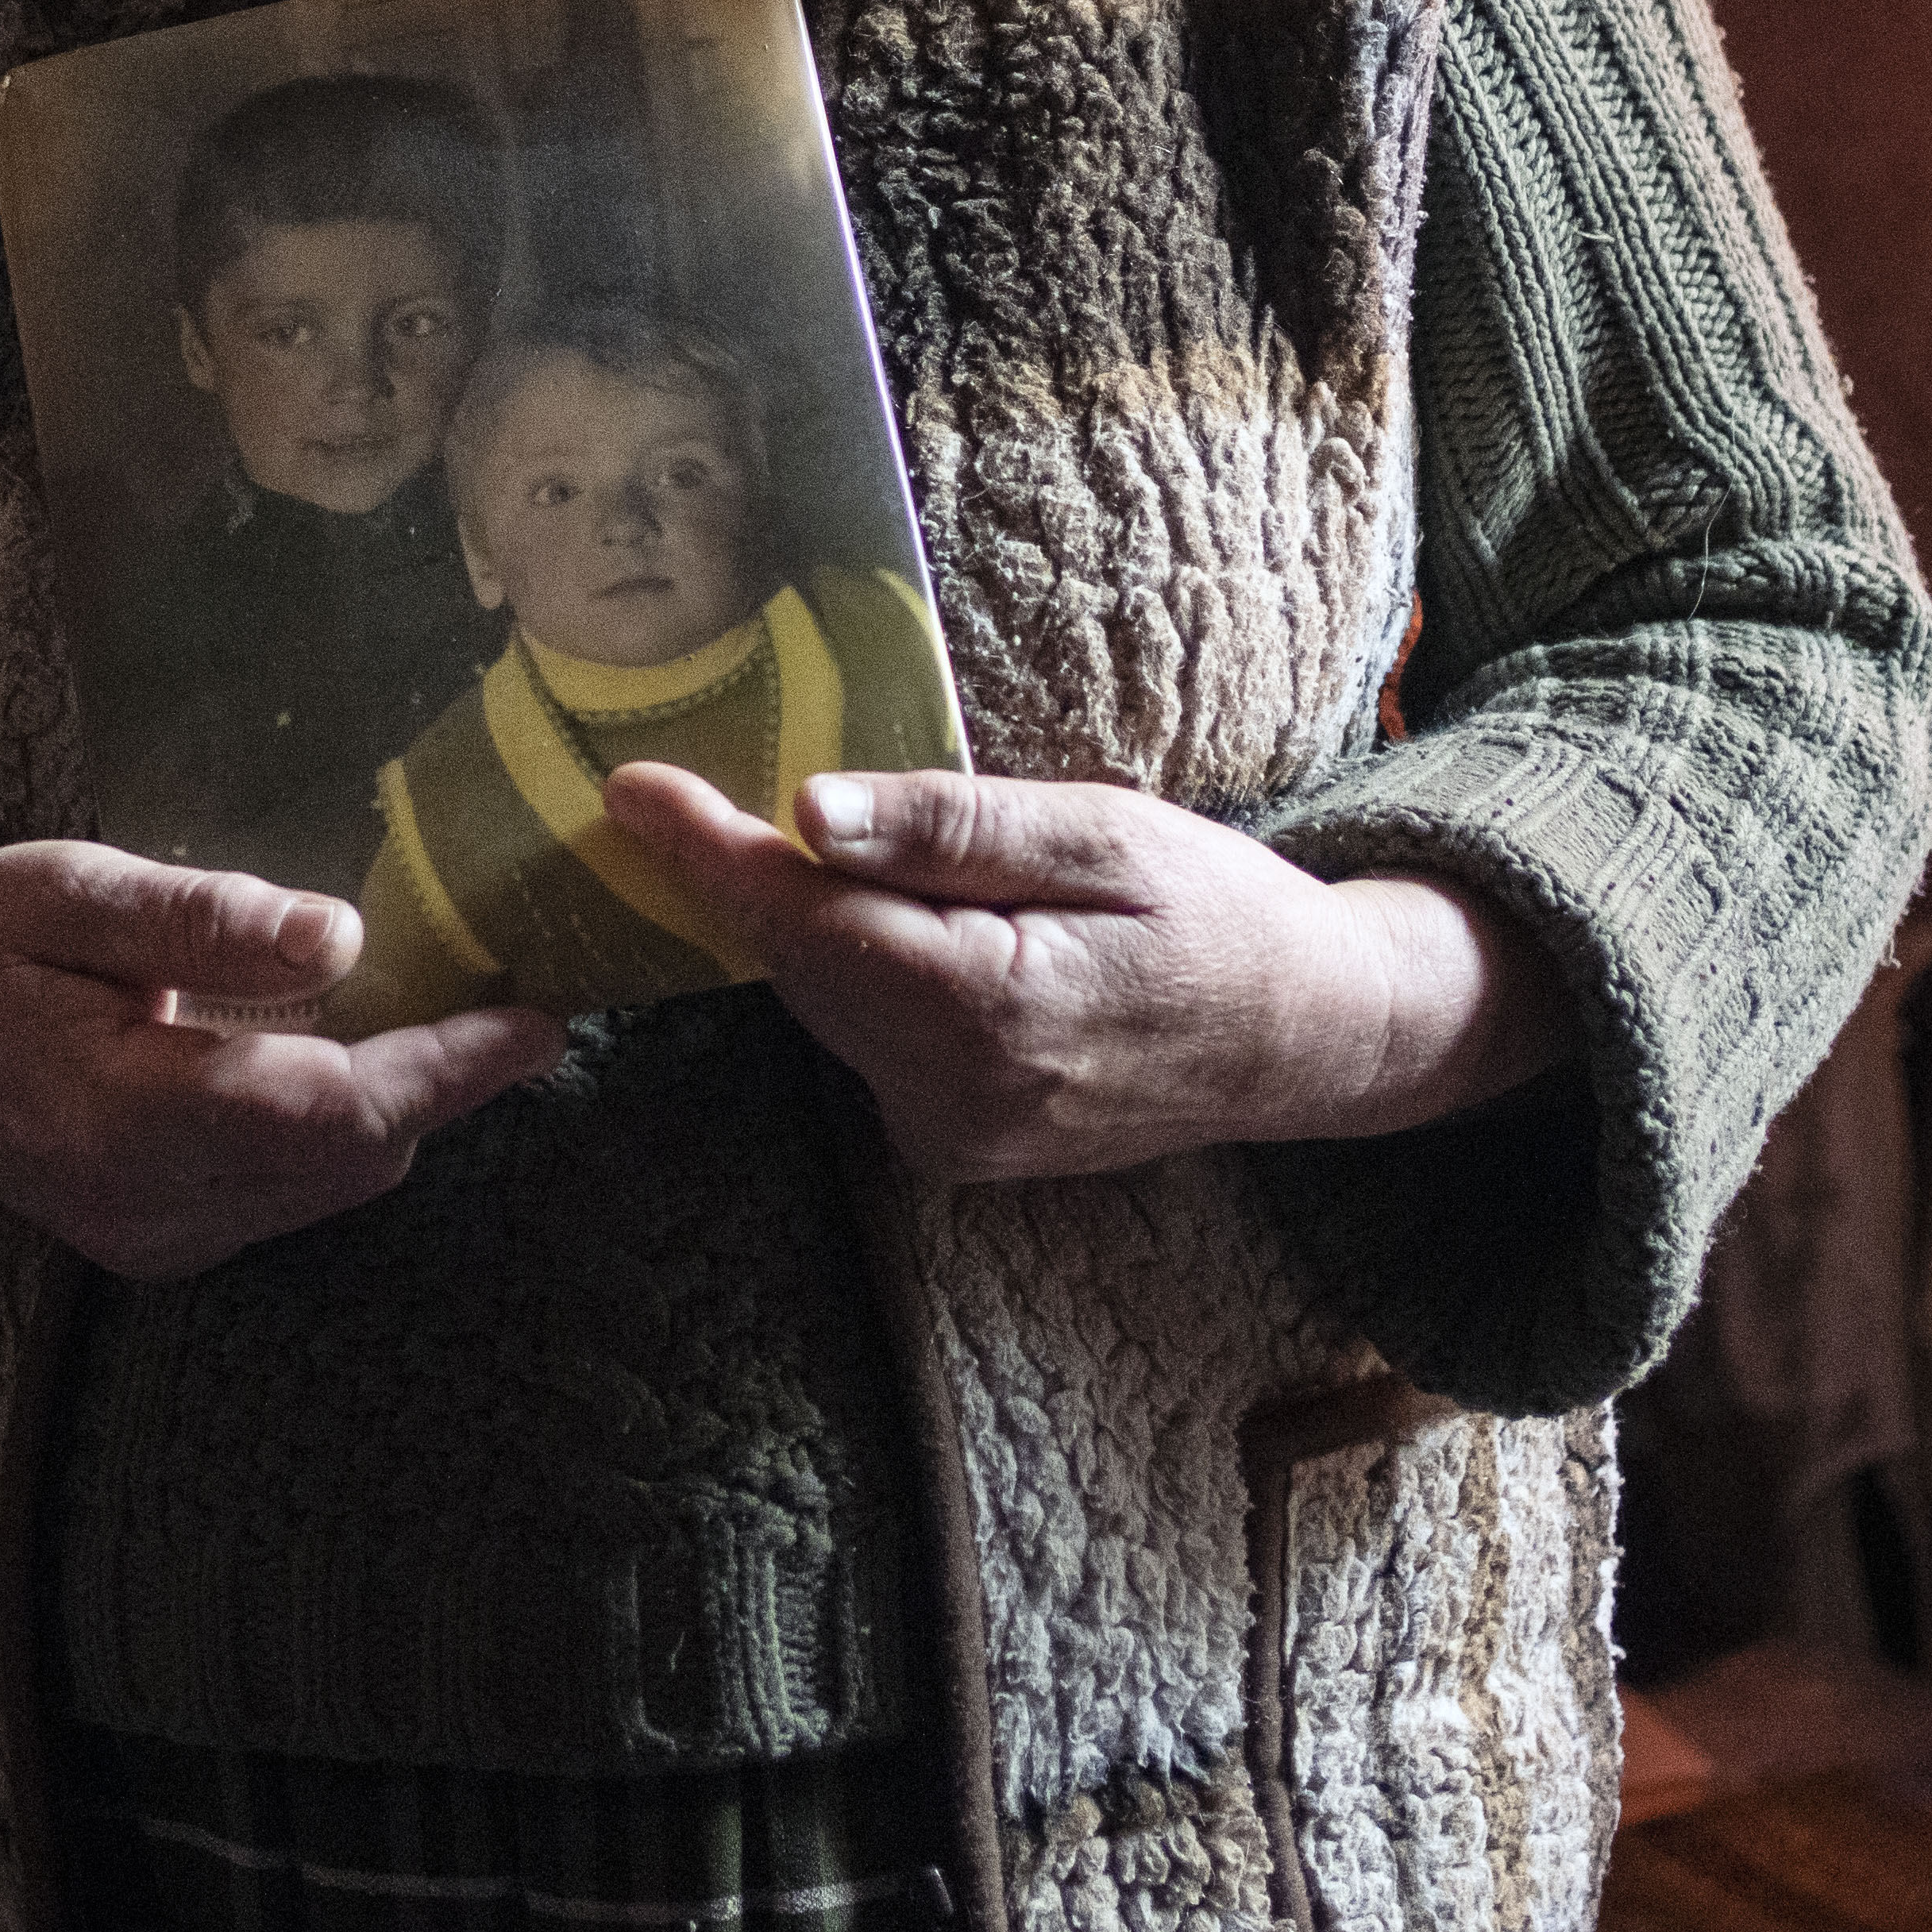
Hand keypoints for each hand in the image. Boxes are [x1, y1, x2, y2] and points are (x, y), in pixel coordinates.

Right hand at [0, 843, 564, 1282]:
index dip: (450, 1068)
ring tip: (461, 1020)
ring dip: (402, 1111)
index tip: (540, 1014)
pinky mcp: (156, 1242)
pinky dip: (342, 1134)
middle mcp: (148, 1203)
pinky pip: (290, 1199)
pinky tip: (354, 1058)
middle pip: (353, 1161)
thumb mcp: (67, 891)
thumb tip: (344, 937)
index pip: (333, 1111)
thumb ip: (201, 918)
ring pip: (333, 1189)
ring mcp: (152, 1237)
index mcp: (125, 1112)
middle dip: (448, 1087)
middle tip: (520, 998)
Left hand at [599, 762, 1554, 1183]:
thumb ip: (954, 828)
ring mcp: (953, 1138)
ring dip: (805, 921)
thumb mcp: (1105, 834)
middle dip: (743, 877)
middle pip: (804, 966)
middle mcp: (956, 1100)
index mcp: (991, 1013)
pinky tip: (892, 916)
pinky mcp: (955, 1145)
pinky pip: (868, 1038)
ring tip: (788, 836)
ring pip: (829, 1003)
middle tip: (679, 786)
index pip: (807, 924)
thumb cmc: (1218, 912)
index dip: (709, 854)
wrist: (1304, 1038)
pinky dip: (857, 969)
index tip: (627, 787)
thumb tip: (811, 809)